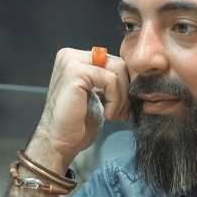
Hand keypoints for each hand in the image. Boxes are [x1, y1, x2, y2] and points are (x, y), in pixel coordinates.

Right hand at [29, 47, 130, 169]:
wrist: (60, 141)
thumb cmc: (79, 121)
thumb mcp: (99, 94)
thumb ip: (110, 80)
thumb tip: (136, 77)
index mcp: (77, 59)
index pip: (116, 62)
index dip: (126, 84)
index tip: (125, 106)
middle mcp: (71, 56)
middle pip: (119, 64)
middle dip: (126, 91)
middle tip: (123, 112)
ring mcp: (71, 62)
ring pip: (117, 71)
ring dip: (122, 97)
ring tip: (115, 115)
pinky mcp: (75, 73)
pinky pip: (111, 80)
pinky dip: (115, 100)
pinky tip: (107, 114)